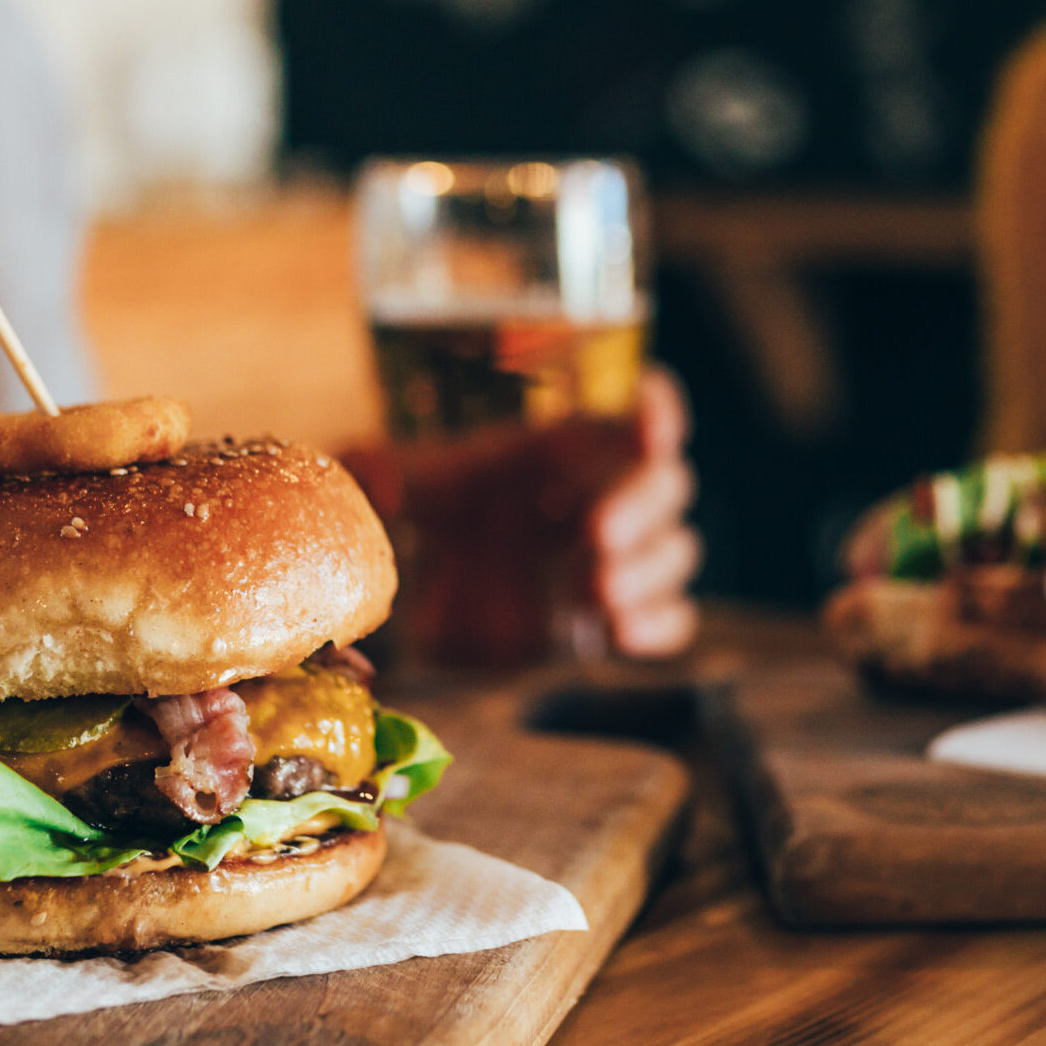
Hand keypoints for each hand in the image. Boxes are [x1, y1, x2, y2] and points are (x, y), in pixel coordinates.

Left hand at [341, 364, 702, 665]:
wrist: (432, 599)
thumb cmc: (435, 519)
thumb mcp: (409, 490)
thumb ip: (389, 473)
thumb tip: (370, 477)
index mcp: (570, 447)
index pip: (636, 413)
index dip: (658, 411)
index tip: (653, 424)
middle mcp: (608, 495)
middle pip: (664, 483)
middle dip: (640, 504)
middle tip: (597, 534)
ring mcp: (623, 560)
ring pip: (675, 550)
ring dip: (647, 568)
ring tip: (597, 592)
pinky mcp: (621, 619)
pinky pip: (672, 618)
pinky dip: (658, 624)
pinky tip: (621, 634)